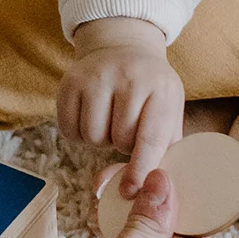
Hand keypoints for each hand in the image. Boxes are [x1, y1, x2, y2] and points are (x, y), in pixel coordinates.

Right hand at [58, 17, 185, 197]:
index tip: (131, 191)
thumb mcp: (170, 108)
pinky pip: (68, 128)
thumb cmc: (151, 89)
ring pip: (92, 136)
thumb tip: (155, 186)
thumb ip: (167, 144)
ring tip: (109, 122)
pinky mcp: (70, 81)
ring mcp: (97, 76)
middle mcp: (130, 78)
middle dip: (123, 145)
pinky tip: (91, 117)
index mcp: (162, 89)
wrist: (122, 46)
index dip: (141, 169)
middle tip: (126, 130)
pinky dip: (78, 133)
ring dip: (100, 140)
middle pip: (119, 140)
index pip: (150, 137)